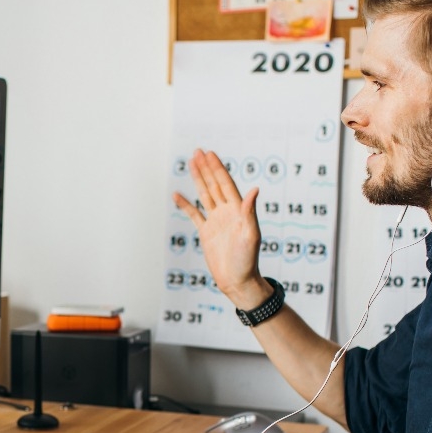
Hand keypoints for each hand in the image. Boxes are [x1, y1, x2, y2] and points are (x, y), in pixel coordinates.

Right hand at [172, 149, 265, 305]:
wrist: (237, 281)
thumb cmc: (247, 261)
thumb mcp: (251, 235)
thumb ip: (250, 212)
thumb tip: (254, 189)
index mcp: (238, 210)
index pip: (226, 184)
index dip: (218, 168)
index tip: (210, 154)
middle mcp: (227, 212)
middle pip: (214, 185)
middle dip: (206, 168)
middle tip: (198, 151)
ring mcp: (216, 221)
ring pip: (205, 195)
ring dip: (198, 179)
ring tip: (191, 163)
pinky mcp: (206, 232)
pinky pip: (194, 214)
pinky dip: (185, 204)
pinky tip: (177, 194)